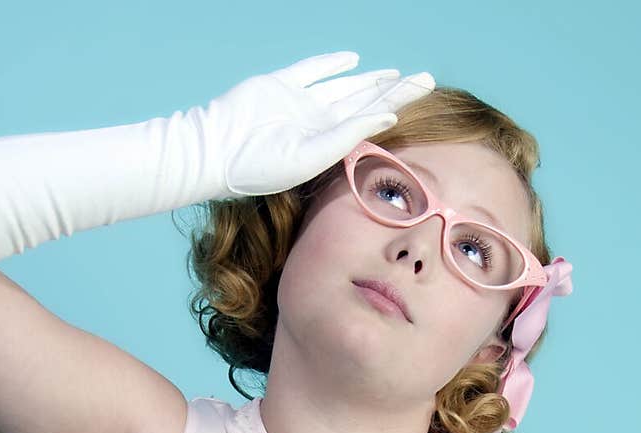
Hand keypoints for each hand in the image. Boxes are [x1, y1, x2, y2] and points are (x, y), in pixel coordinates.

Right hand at [198, 51, 434, 198]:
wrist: (217, 151)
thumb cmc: (260, 165)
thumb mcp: (312, 155)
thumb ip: (350, 135)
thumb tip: (389, 116)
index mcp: (327, 144)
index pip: (369, 121)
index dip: (395, 105)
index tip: (422, 94)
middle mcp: (317, 124)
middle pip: (363, 103)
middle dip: (394, 91)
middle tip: (424, 80)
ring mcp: (299, 104)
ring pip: (343, 87)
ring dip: (368, 80)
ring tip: (396, 75)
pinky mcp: (280, 85)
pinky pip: (311, 71)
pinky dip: (331, 64)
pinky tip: (352, 60)